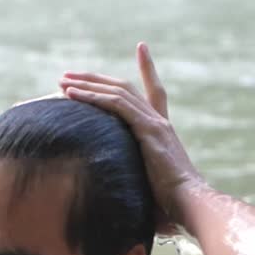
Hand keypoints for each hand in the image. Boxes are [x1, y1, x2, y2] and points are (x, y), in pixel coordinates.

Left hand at [59, 42, 203, 233]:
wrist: (190, 206)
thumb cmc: (171, 207)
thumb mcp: (150, 187)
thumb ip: (136, 180)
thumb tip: (116, 197)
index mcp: (162, 131)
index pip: (156, 91)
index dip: (148, 69)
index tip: (142, 47)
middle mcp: (160, 121)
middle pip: (126, 87)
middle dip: (97, 78)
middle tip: (71, 74)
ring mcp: (155, 124)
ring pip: (118, 93)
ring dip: (88, 85)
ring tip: (63, 80)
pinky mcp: (148, 131)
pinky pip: (116, 105)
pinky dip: (93, 97)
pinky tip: (72, 94)